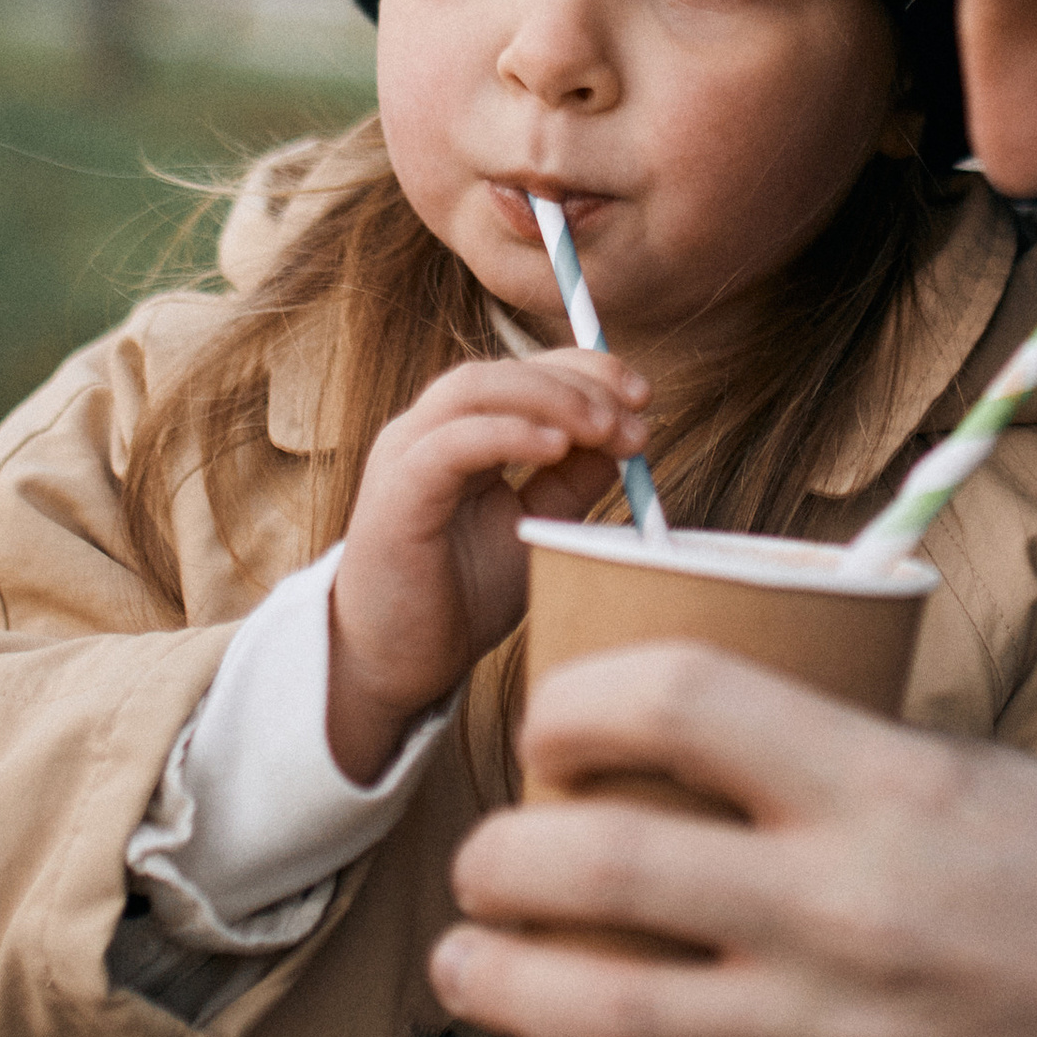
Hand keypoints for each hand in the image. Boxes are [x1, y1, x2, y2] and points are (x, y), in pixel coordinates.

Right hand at [326, 354, 650, 779]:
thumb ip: (569, 483)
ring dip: (549, 397)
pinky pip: (451, 444)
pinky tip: (556, 446)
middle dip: (579, 382)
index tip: (643, 397)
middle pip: (504, 370)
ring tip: (603, 426)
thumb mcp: (534, 529)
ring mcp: (406, 456)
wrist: (393, 665)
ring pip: (474, 388)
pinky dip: (508, 433)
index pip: (524, 373)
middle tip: (635, 415)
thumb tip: (622, 441)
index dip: (586, 373)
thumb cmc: (459, 598)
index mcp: (461, 433)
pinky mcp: (396, 494)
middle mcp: (428, 432)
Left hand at [433, 646, 1036, 1036]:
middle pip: (593, 865)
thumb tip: (702, 741)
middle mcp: (838, 907)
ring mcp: (829, 1035)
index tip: (553, 719)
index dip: (576, 700)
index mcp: (881, 784)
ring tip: (467, 959)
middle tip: (486, 855)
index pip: (671, 702)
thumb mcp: (974, 769)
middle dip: (502, 856)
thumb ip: (838, 760)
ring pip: (598, 1014)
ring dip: (502, 980)